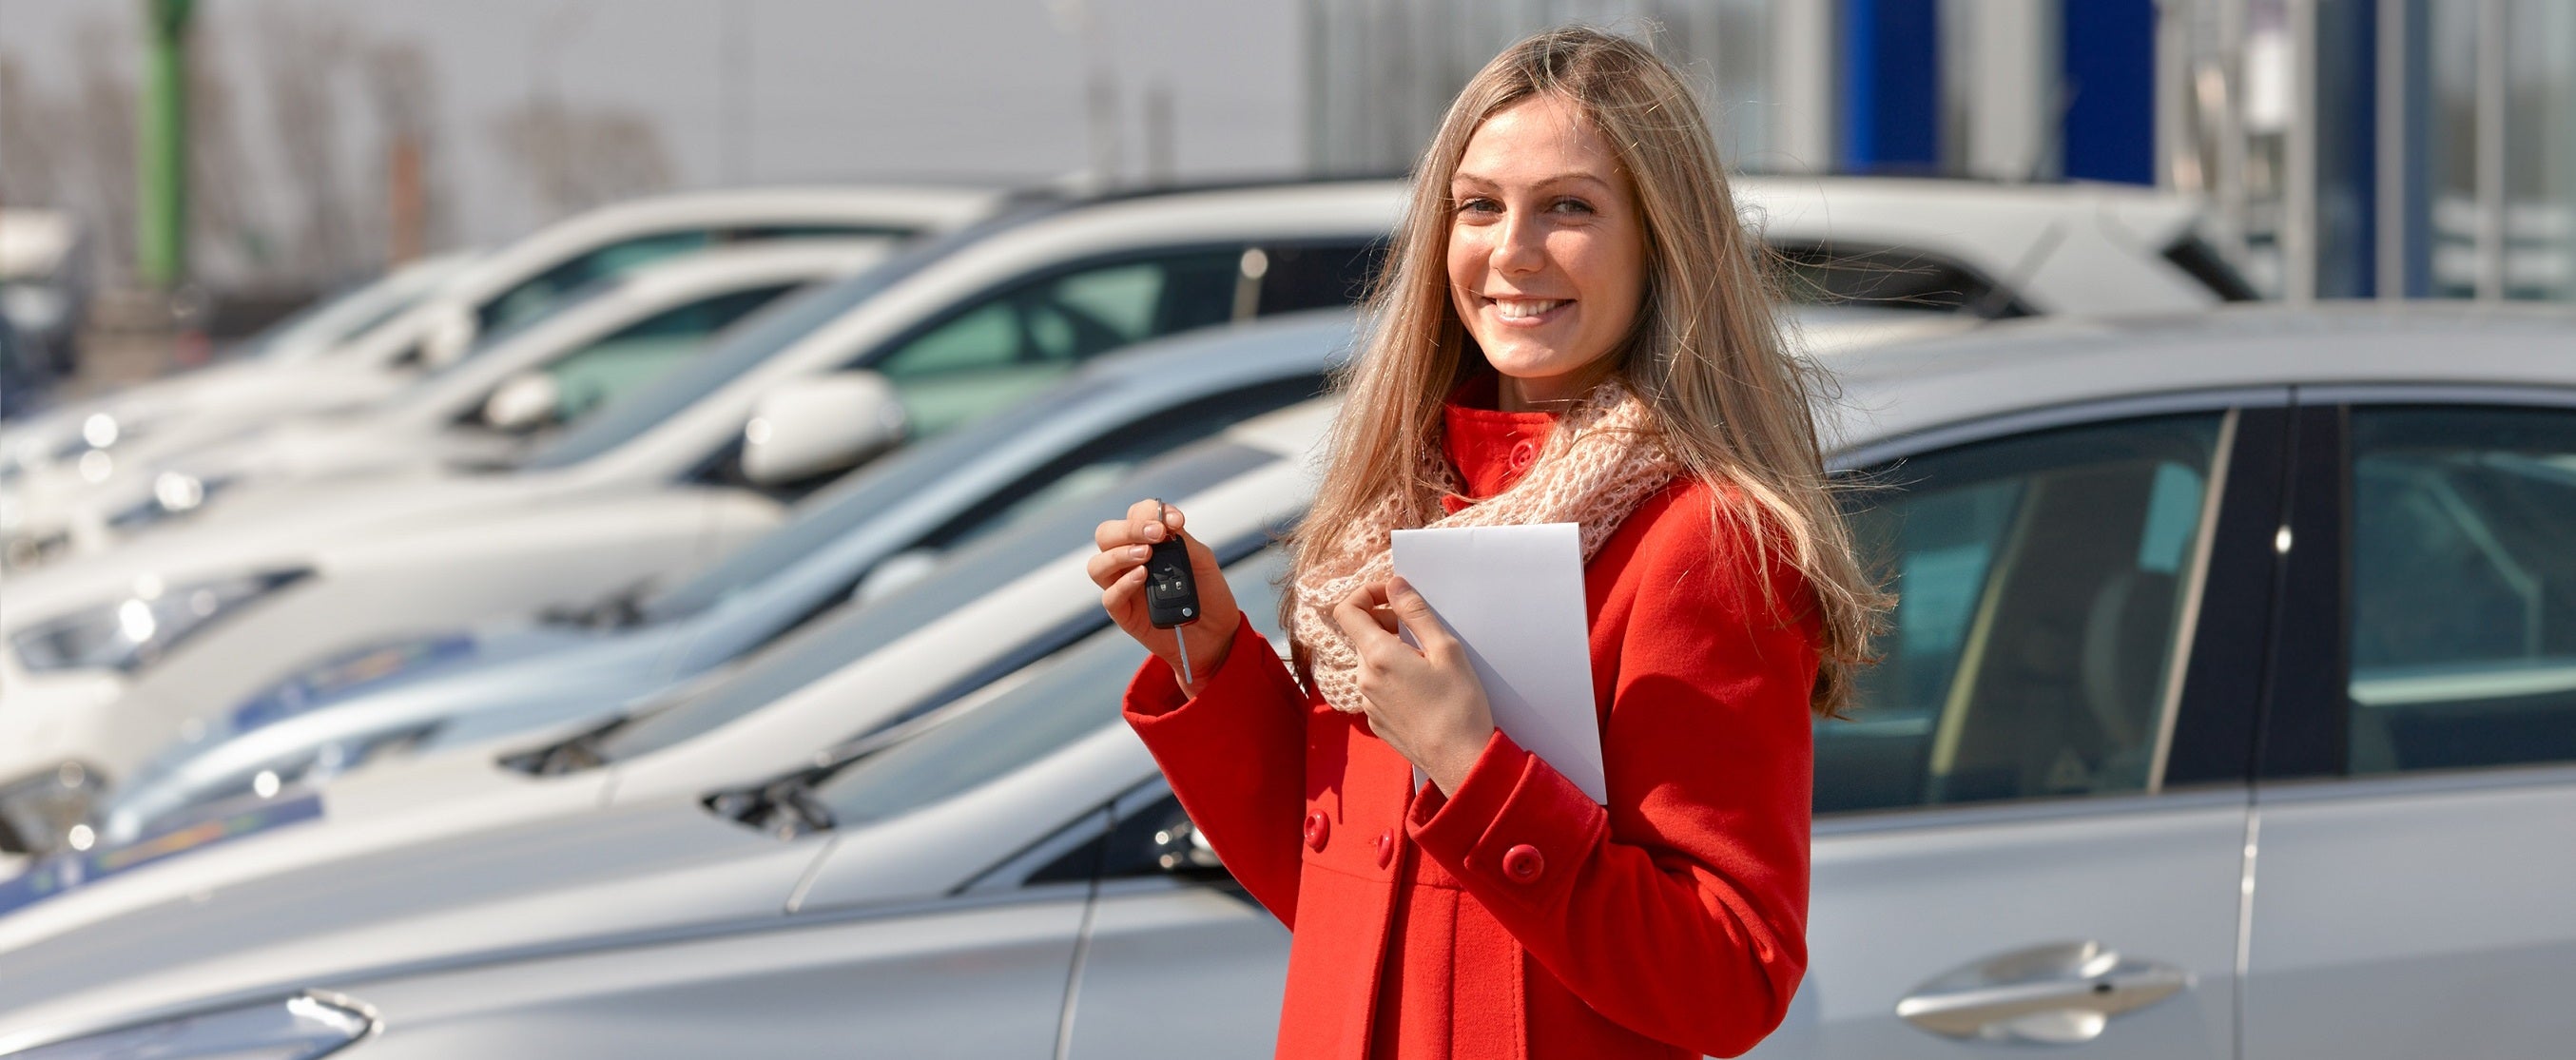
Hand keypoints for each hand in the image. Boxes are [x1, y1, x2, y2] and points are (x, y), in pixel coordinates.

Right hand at [1088, 498, 1240, 694]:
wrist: (1216, 633)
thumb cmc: (1207, 593)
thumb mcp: (1202, 561)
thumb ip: (1183, 540)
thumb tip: (1165, 523)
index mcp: (1147, 541)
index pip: (1134, 515)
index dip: (1150, 511)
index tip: (1176, 521)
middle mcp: (1129, 560)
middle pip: (1106, 535)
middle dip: (1129, 529)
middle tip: (1156, 534)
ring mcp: (1123, 586)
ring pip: (1097, 564)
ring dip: (1120, 554)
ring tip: (1146, 554)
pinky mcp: (1123, 613)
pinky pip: (1110, 596)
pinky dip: (1124, 583)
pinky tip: (1143, 576)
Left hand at [1330, 577, 1496, 794]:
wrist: (1460, 761)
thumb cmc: (1459, 705)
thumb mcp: (1445, 649)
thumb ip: (1415, 612)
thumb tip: (1394, 584)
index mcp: (1377, 656)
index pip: (1347, 610)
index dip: (1366, 594)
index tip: (1393, 596)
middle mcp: (1364, 679)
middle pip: (1361, 635)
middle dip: (1385, 623)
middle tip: (1419, 630)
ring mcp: (1367, 703)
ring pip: (1370, 662)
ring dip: (1390, 651)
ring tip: (1425, 662)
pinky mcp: (1376, 721)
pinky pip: (1376, 687)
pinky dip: (1392, 676)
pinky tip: (1421, 688)